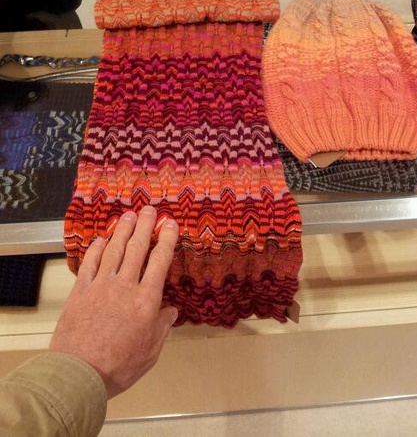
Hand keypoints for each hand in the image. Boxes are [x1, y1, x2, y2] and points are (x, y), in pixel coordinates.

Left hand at [50, 205, 178, 398]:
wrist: (79, 373)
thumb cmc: (119, 366)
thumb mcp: (151, 351)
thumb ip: (162, 327)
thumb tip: (170, 310)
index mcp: (146, 299)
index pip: (160, 261)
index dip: (166, 239)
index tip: (170, 224)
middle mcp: (125, 285)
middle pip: (137, 248)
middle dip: (144, 226)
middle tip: (148, 210)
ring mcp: (101, 285)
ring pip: (114, 250)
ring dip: (122, 231)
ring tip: (128, 216)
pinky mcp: (81, 291)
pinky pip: (90, 263)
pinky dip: (97, 249)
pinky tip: (102, 240)